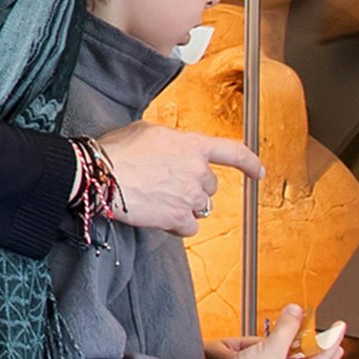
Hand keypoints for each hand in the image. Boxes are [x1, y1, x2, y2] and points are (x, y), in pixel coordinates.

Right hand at [84, 123, 255, 235]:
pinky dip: (177, 226)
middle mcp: (197, 170)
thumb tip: (172, 146)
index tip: (259, 172)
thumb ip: (171, 139)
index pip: (234, 152)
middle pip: (211, 187)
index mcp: (193, 145)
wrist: (99, 175)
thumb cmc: (116, 151)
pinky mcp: (178, 218)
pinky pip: (189, 228)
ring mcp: (189, 196)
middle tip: (168, 185)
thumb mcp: (148, 130)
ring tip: (159, 199)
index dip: (250, 163)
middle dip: (194, 188)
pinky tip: (159, 216)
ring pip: (201, 208)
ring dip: (185, 206)